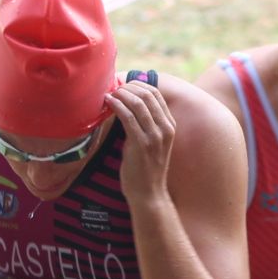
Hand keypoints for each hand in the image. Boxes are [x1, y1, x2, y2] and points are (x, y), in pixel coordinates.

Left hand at [105, 80, 176, 212]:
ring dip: (121, 94)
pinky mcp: (142, 144)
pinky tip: (108, 102)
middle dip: (128, 87)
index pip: (156, 93)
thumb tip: (127, 105)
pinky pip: (128, 117)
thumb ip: (144, 125)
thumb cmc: (145, 169)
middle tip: (113, 87)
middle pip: (148, 94)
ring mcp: (155, 136)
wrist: (148, 194)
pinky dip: (117, 106)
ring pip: (138, 103)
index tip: (122, 85)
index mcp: (170, 125)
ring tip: (109, 93)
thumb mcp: (150, 143)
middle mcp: (165, 128)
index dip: (137, 84)